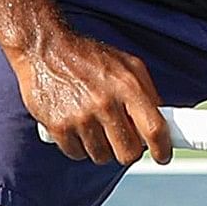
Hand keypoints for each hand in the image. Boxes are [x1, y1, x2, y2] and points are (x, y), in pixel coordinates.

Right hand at [8, 25, 167, 165]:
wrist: (44, 48)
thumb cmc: (88, 57)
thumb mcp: (127, 64)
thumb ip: (147, 91)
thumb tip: (162, 121)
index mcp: (127, 85)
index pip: (154, 129)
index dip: (163, 149)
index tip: (163, 156)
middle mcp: (105, 102)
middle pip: (128, 152)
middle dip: (129, 150)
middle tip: (124, 140)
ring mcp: (80, 116)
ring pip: (102, 157)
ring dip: (102, 148)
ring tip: (95, 126)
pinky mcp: (58, 127)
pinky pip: (77, 154)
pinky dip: (79, 147)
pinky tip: (77, 127)